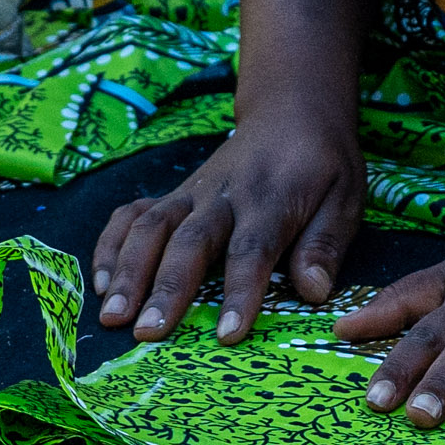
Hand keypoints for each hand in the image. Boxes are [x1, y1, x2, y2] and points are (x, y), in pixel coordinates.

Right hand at [94, 114, 363, 339]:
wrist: (292, 109)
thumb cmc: (324, 164)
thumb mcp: (345, 197)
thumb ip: (325, 244)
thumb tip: (313, 293)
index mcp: (273, 198)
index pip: (253, 248)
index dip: (239, 291)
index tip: (227, 335)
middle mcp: (225, 194)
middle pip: (192, 240)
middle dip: (167, 287)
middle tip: (147, 333)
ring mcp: (193, 191)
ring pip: (153, 226)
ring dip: (129, 270)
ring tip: (111, 315)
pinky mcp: (175, 193)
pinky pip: (133, 213)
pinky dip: (112, 243)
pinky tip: (100, 282)